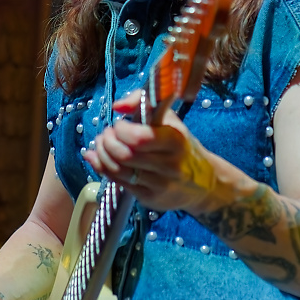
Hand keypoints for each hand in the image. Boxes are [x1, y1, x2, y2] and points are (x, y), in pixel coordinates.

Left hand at [82, 91, 216, 212]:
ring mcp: (160, 184)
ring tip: (101, 145)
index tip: (119, 124)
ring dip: (102, 155)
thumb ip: (142, 101)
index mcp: (175, 141)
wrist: (201, 182)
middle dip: (107, 142)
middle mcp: (170, 165)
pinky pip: (119, 184)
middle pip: (125, 155)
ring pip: (119, 171)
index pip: (139, 138)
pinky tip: (98, 159)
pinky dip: (103, 169)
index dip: (121, 129)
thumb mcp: (168, 117)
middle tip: (106, 134)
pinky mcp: (150, 198)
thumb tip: (118, 106)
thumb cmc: (180, 144)